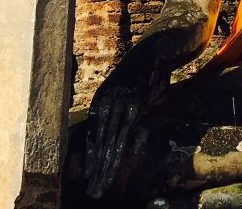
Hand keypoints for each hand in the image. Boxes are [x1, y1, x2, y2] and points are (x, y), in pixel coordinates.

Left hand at [84, 44, 169, 198]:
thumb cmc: (142, 76)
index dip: (89, 156)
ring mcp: (117, 103)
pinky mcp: (131, 104)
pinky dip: (116, 151)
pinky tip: (113, 165)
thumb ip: (123, 114)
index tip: (87, 176)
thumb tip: (121, 132)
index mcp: (100, 101)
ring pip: (107, 141)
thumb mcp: (129, 95)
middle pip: (97, 142)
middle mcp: (105, 102)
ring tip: (101, 185)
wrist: (154, 52)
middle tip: (93, 190)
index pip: (91, 134)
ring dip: (104, 166)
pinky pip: (122, 133)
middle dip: (95, 168)